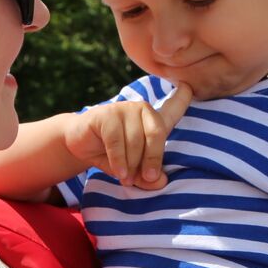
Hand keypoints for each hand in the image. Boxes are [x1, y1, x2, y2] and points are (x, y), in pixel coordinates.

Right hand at [64, 84, 193, 189]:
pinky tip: (119, 172)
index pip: (173, 107)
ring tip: (126, 178)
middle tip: (149, 177)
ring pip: (135, 140)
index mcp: (153, 120)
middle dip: (154, 158)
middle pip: (157, 133)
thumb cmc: (112, 156)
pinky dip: (119, 160)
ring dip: (131, 164)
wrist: (79, 146)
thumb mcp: (133, 169)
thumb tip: (161, 181)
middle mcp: (142, 109)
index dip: (182, 97)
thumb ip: (148, 177)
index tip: (188, 85)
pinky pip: (117, 141)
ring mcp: (123, 109)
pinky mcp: (105, 114)